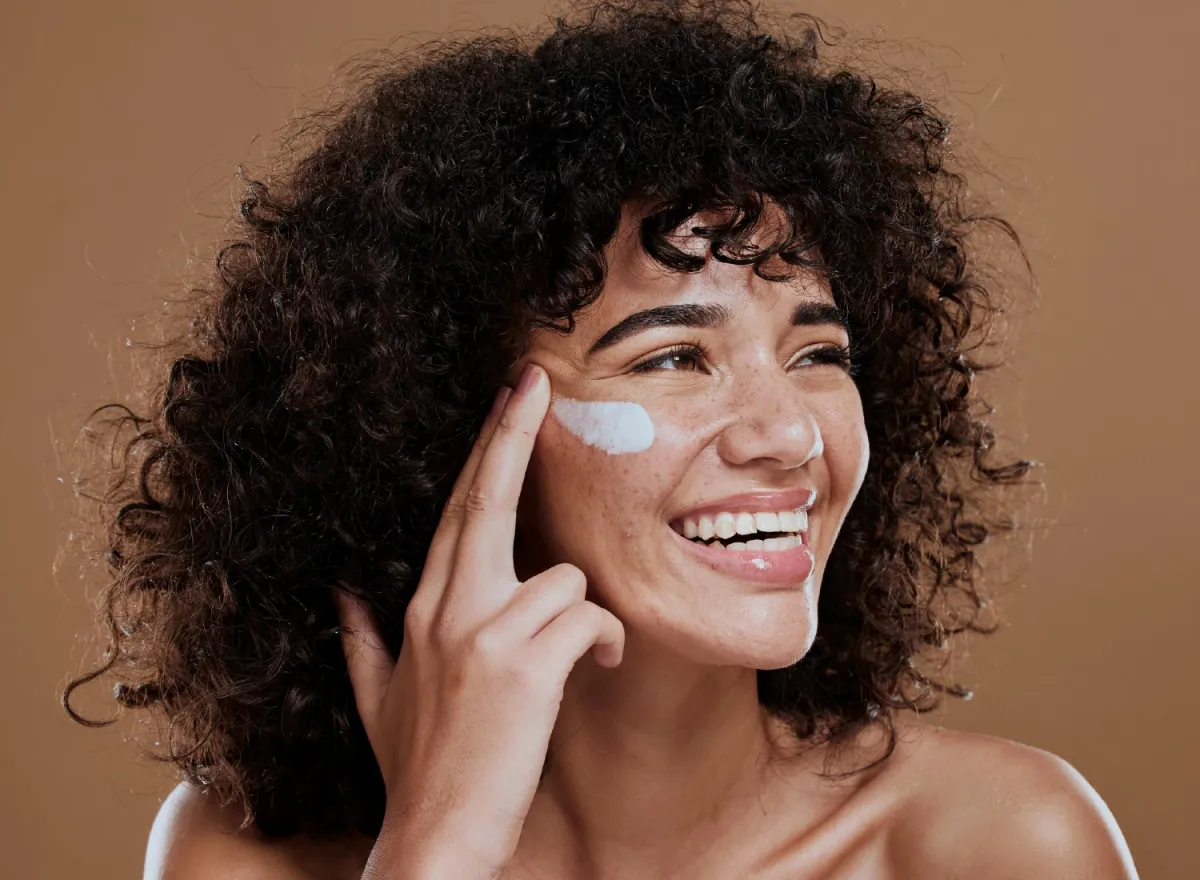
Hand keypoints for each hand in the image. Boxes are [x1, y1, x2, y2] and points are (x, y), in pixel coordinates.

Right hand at [335, 363, 625, 877]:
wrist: (434, 837)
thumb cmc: (418, 768)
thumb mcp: (375, 698)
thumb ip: (360, 638)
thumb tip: (341, 591)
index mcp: (420, 609)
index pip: (456, 511)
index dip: (484, 450)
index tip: (507, 399)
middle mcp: (448, 609)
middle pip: (485, 501)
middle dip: (512, 435)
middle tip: (534, 382)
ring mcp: (483, 633)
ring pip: (564, 576)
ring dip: (585, 613)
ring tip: (585, 654)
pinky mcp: (525, 666)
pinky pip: (588, 618)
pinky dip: (605, 640)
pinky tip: (598, 668)